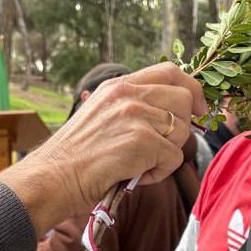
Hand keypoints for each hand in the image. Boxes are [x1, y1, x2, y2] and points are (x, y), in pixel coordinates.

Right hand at [0, 63, 206, 236]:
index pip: (170, 71)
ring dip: (165, 155)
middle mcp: (128, 94)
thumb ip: (130, 107)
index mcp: (119, 85)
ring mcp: (136, 116)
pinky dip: (158, 174)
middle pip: (185, 99)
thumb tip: (169, 116)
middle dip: (181, 128)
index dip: (192, 89)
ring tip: (138, 166)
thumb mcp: (100, 116)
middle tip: (158, 149)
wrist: (51, 178)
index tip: (198, 110)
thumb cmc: (74, 158)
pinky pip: (173, 159)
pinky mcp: (141, 141)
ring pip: (181, 132)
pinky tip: (134, 176)